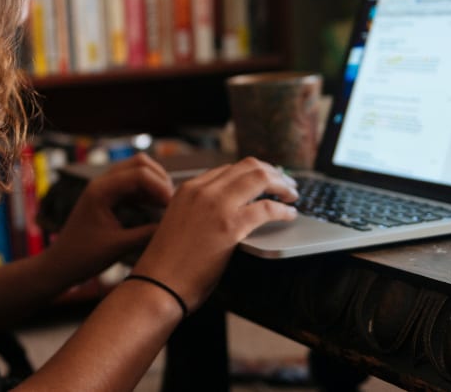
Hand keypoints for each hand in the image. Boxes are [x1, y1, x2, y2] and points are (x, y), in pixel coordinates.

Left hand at [42, 153, 173, 286]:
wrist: (60, 265)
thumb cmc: (84, 257)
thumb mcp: (119, 247)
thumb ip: (147, 234)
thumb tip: (174, 226)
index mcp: (101, 190)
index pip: (139, 173)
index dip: (160, 186)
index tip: (173, 206)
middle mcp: (102, 183)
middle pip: (140, 163)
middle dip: (160, 179)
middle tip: (172, 202)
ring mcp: (104, 188)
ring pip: (136, 172)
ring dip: (154, 184)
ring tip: (167, 205)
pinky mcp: (107, 197)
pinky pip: (132, 185)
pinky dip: (146, 192)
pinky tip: (156, 208)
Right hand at [130, 157, 298, 311]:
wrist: (158, 284)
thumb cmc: (168, 264)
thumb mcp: (180, 223)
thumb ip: (200, 210)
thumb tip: (227, 211)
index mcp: (188, 189)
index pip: (228, 169)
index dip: (252, 173)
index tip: (266, 181)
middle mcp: (202, 190)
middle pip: (247, 166)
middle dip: (272, 172)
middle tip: (286, 184)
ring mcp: (216, 205)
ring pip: (259, 178)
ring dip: (282, 185)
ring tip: (292, 195)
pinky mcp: (230, 226)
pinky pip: (267, 208)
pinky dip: (283, 209)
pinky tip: (289, 215)